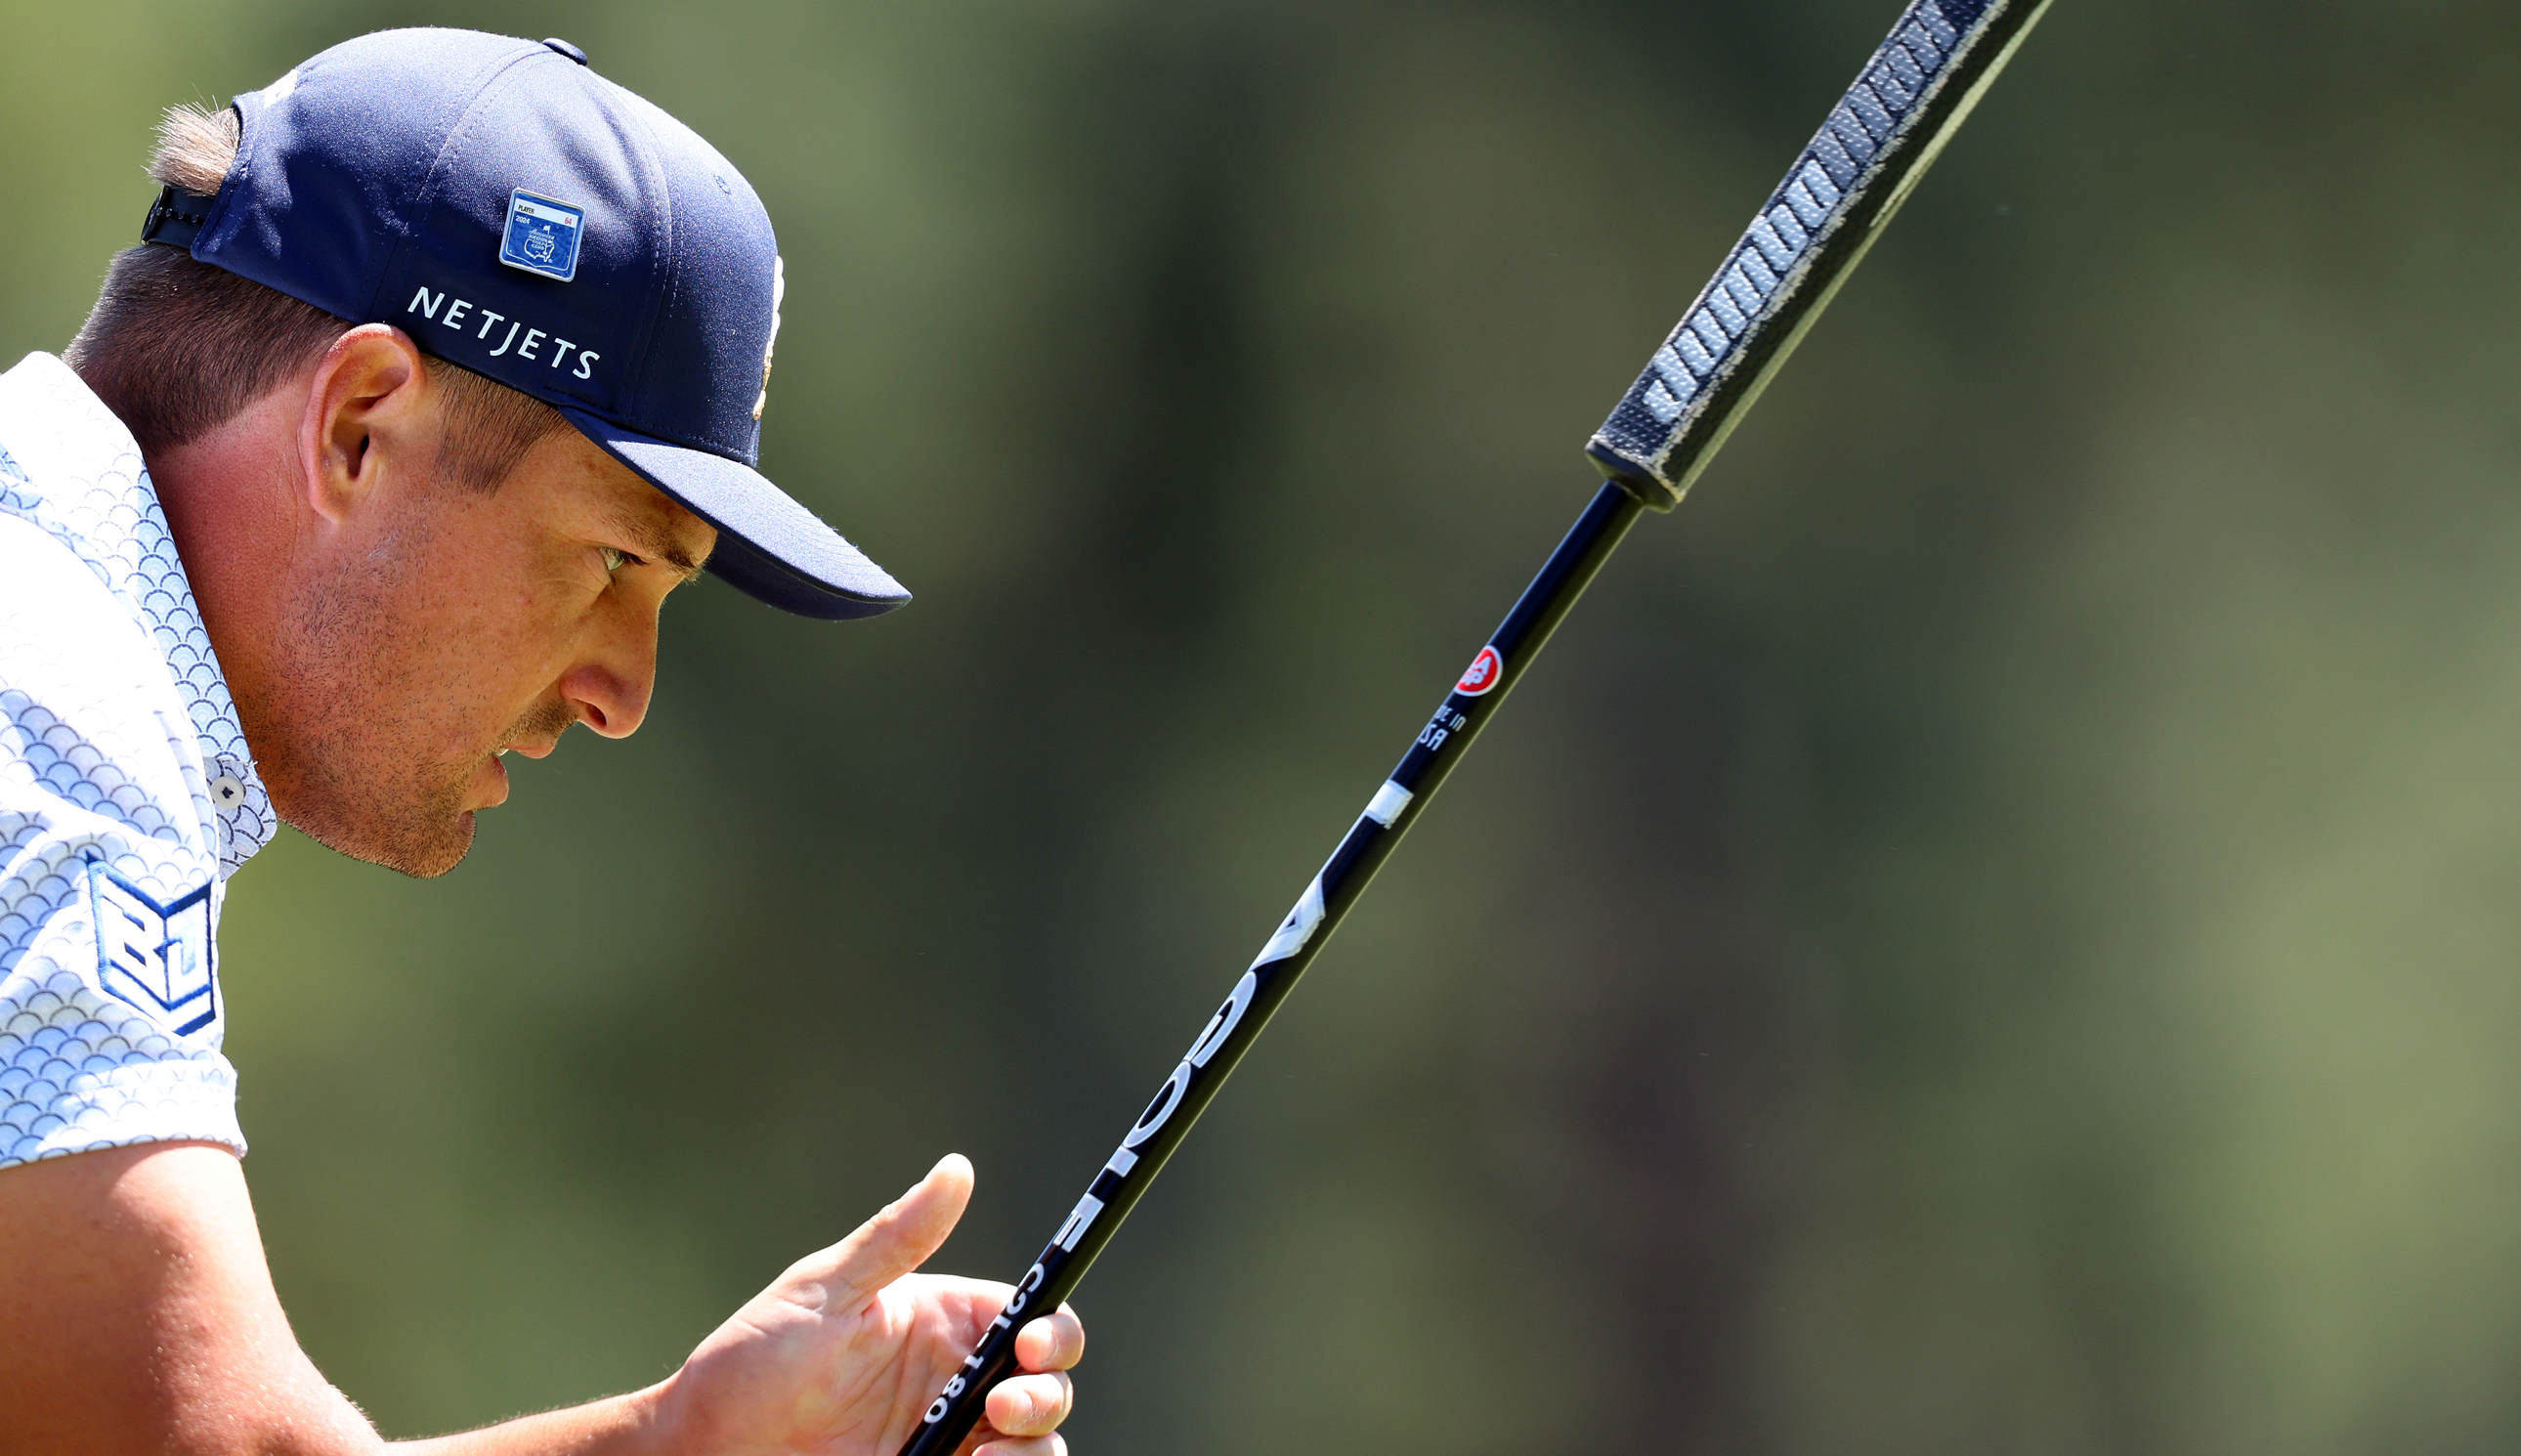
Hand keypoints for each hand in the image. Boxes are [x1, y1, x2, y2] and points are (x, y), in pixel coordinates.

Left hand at [657, 1156, 1082, 1455]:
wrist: (703, 1450)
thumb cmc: (752, 1362)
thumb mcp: (825, 1291)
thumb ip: (897, 1237)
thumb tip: (956, 1168)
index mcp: (940, 1322)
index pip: (1030, 1319)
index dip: (1050, 1330)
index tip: (1031, 1346)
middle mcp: (954, 1380)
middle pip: (1045, 1385)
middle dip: (1045, 1395)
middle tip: (1002, 1408)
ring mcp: (945, 1438)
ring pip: (1035, 1444)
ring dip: (1032, 1448)